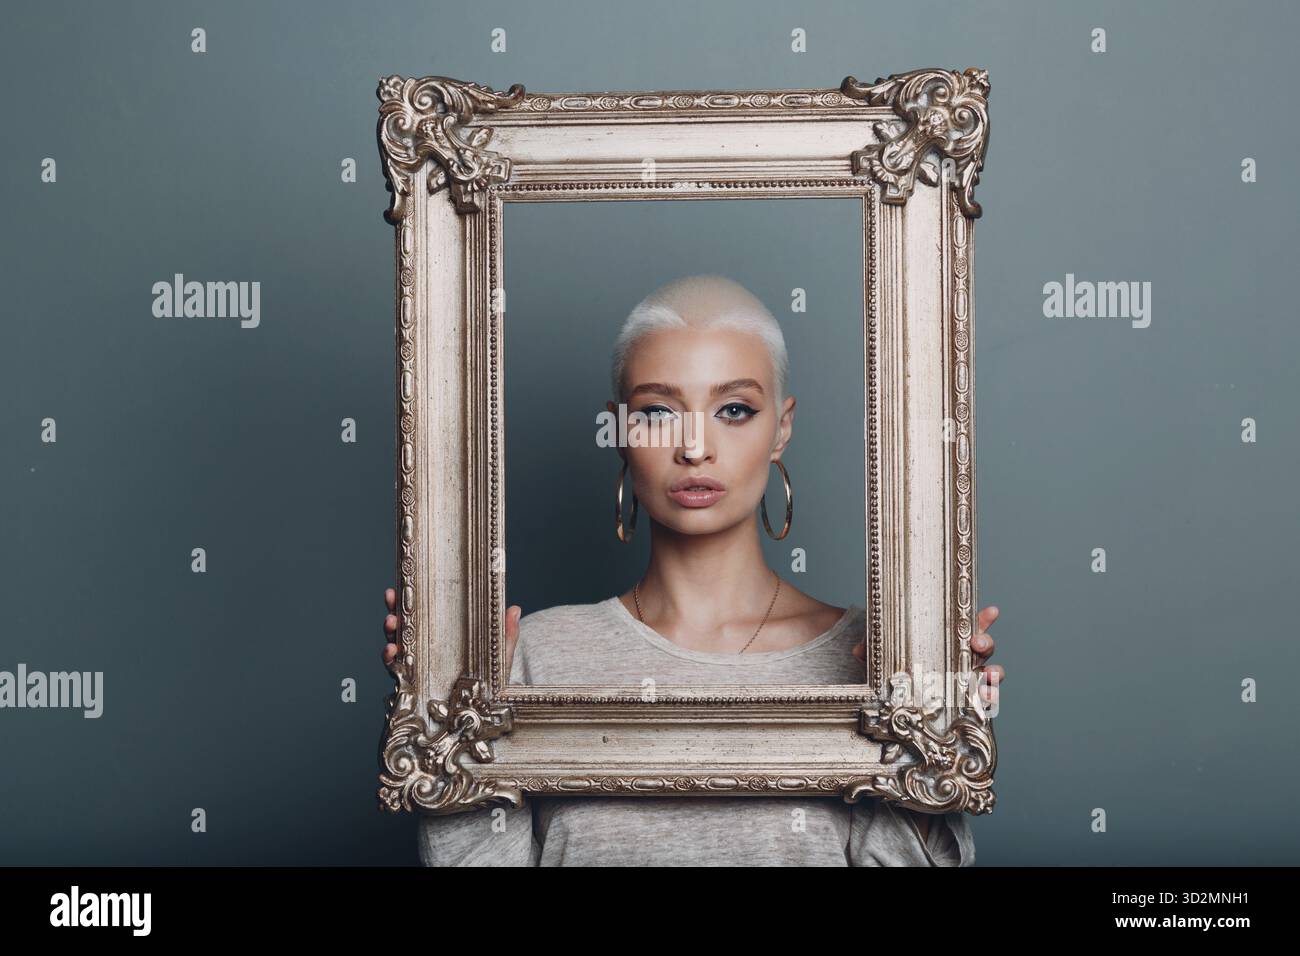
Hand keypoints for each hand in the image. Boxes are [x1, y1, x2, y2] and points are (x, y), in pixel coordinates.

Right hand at [383, 588, 522, 676]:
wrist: (484, 711)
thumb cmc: (489, 679)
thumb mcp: (498, 654)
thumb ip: (506, 634)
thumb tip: (514, 609)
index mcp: (445, 636)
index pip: (427, 613)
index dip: (414, 599)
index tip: (405, 586)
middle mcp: (427, 648)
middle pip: (406, 624)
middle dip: (395, 608)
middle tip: (392, 597)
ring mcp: (418, 664)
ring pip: (397, 642)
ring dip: (390, 630)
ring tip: (391, 621)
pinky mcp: (412, 681)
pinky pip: (394, 668)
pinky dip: (388, 657)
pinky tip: (391, 650)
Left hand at [851, 604, 1003, 707]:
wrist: (888, 686)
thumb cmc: (892, 658)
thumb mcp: (880, 648)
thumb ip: (871, 645)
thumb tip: (858, 650)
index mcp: (946, 637)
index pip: (967, 623)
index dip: (982, 618)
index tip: (991, 612)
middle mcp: (960, 656)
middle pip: (983, 647)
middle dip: (985, 643)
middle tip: (977, 643)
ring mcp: (963, 677)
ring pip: (988, 673)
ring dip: (993, 674)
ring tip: (989, 677)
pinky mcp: (962, 698)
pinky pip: (980, 698)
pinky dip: (988, 699)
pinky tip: (988, 701)